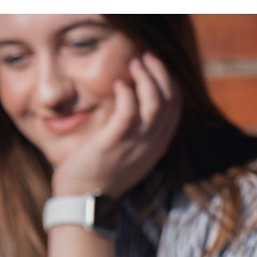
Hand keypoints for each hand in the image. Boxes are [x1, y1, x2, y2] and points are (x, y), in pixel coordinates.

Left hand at [51, 51, 181, 198]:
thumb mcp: (127, 153)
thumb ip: (135, 133)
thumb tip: (132, 105)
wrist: (82, 199)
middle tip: (145, 57)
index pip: (175, 108)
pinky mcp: (113, 143)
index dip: (169, 83)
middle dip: (160, 74)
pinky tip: (119, 83)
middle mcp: (151, 144)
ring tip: (134, 64)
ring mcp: (134, 144)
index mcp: (156, 146)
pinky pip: (128, 111)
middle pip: (169, 101)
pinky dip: (127, 93)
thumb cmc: (99, 173)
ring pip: (154, 104)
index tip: (155, 67)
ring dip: (146, 78)